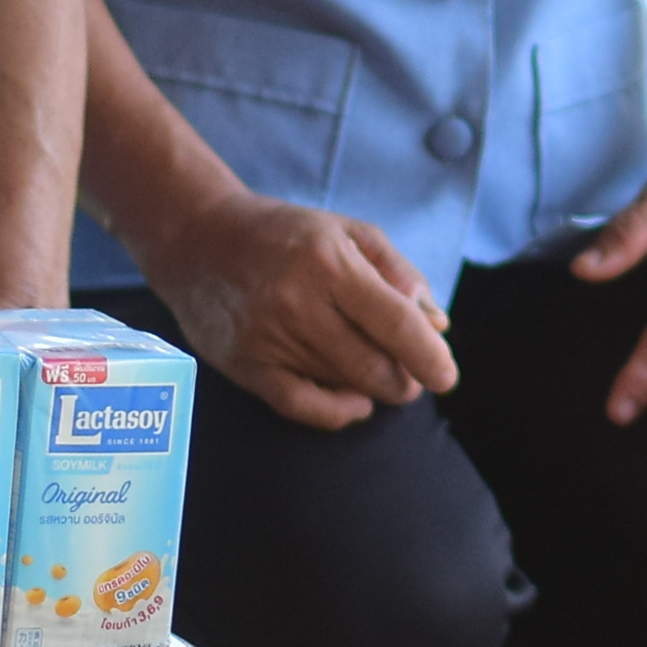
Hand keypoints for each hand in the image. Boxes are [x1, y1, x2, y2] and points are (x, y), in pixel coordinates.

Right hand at [140, 188, 452, 429]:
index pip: (396, 323)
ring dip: (372, 389)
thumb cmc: (287, 234)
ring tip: (380, 374)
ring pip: (341, 384)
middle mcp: (297, 302)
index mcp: (330, 263)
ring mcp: (268, 336)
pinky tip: (355, 403)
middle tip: (411, 376)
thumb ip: (400, 274)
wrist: (198, 238)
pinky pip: (299, 405)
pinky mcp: (244, 364)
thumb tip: (438, 326)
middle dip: (404, 381)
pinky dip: (335, 412)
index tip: (447, 377)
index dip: (429, 357)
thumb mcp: (350, 233)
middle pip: (372, 364)